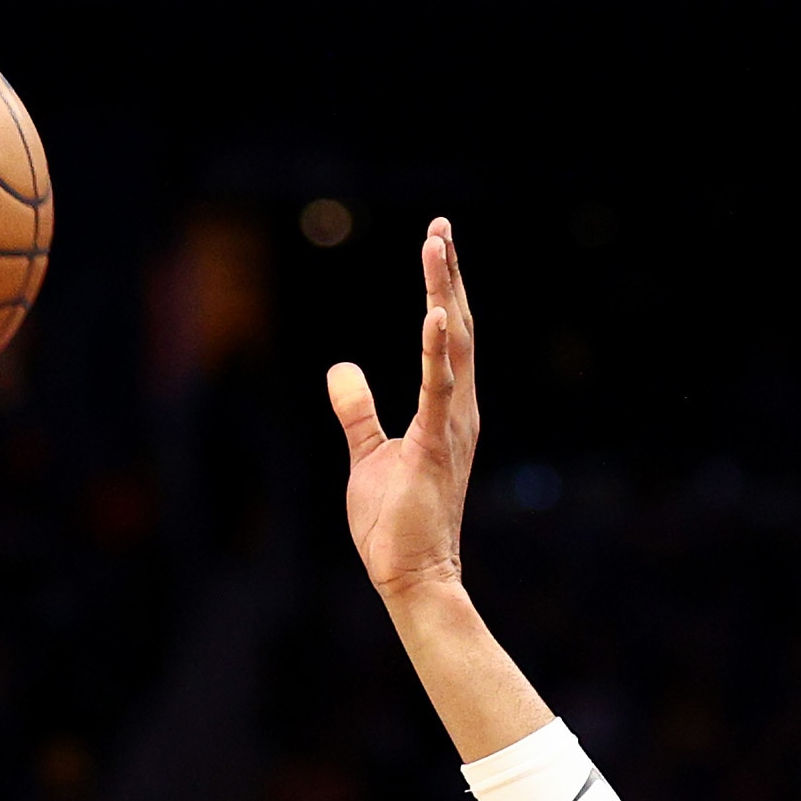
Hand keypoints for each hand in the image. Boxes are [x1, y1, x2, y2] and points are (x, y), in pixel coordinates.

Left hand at [328, 217, 482, 601]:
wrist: (410, 574)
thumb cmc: (395, 520)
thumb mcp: (367, 453)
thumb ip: (357, 409)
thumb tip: (341, 367)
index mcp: (446, 408)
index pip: (447, 336)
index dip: (443, 288)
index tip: (438, 243)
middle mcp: (459, 409)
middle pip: (458, 327)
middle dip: (449, 275)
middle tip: (441, 226)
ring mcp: (451, 426)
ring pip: (452, 345)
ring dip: (444, 293)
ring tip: (439, 247)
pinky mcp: (434, 446)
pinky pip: (437, 391)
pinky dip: (435, 350)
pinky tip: (434, 314)